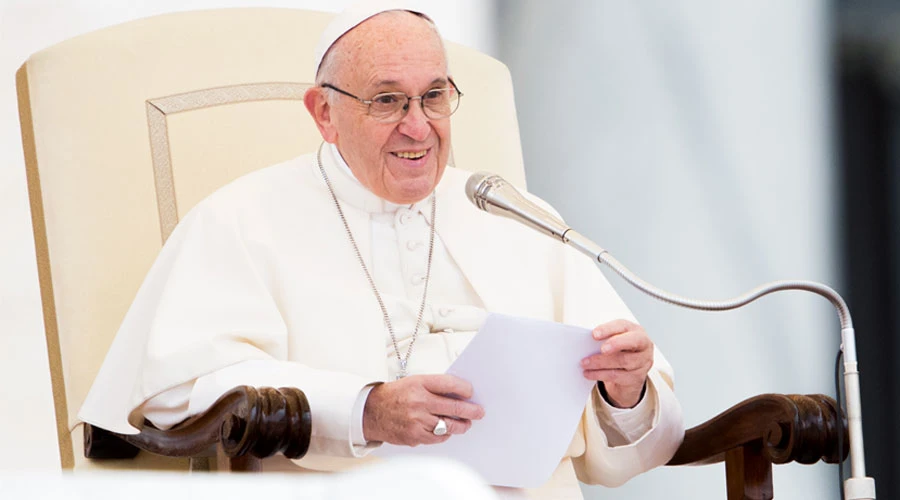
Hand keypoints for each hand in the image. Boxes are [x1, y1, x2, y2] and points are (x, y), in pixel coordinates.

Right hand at [362, 374, 484, 445]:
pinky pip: (438, 437)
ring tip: (466, 424)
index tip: (471, 393)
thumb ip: (435, 387)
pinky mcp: (414, 436)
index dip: (465, 389)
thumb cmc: (395, 396)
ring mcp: (417, 420)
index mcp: (419, 384)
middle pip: (454, 407)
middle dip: (470, 410)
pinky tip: (447, 430)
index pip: (450, 384)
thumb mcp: (414, 382)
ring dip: (461, 425)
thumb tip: (459, 394)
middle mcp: (419, 401)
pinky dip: (445, 434)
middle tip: (479, 412)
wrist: (371, 412)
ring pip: (448, 425)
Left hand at [581, 319, 652, 407]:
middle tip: (600, 349)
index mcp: (636, 330)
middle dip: (615, 344)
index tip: (594, 334)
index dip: (609, 329)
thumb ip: (605, 338)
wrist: (631, 372)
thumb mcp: (615, 340)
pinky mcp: (637, 377)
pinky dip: (600, 374)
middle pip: (631, 342)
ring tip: (584, 363)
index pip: (624, 326)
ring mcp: (643, 362)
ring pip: (622, 361)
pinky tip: (588, 373)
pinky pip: (617, 376)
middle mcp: (644, 345)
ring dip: (600, 362)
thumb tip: (585, 342)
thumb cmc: (620, 350)